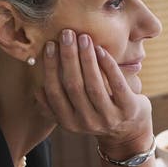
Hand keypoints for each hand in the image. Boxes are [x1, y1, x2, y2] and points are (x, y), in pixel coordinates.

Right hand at [33, 29, 152, 153]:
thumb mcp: (75, 117)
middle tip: (67, 34)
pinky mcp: (128, 109)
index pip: (55, 93)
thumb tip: (37, 87)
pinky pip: (116, 84)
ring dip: (86, 58)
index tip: (50, 45)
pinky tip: (100, 50)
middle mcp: (87, 122)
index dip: (51, 68)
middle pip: (73, 86)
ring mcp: (109, 117)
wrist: (130, 132)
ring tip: (83, 38)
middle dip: (68, 57)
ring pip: (93, 84)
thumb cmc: (97, 115)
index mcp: (69, 123)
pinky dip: (107, 65)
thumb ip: (58, 105)